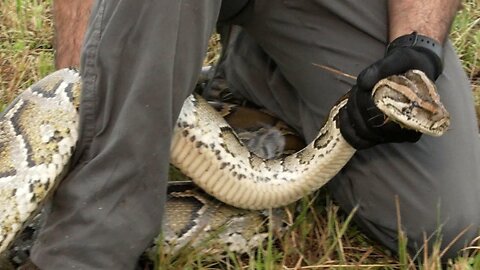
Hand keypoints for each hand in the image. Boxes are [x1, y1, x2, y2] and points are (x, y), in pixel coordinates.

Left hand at [340, 32, 442, 148]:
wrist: (415, 69)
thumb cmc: (412, 65)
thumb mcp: (403, 58)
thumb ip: (385, 67)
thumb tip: (362, 83)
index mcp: (416, 117)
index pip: (386, 123)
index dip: (367, 106)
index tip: (363, 88)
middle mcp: (405, 133)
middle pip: (371, 129)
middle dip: (357, 107)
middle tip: (358, 89)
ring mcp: (391, 137)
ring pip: (363, 135)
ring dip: (351, 114)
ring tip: (354, 95)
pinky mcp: (379, 136)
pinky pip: (359, 141)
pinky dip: (347, 128)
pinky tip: (344, 112)